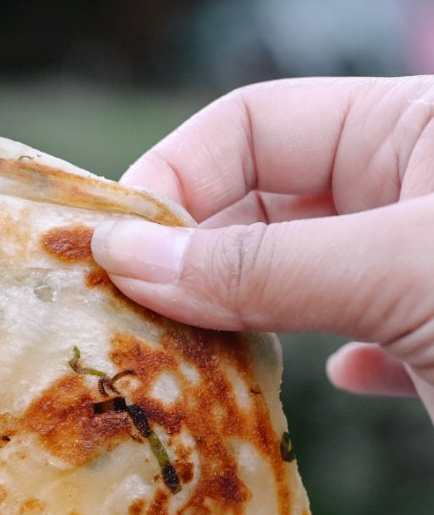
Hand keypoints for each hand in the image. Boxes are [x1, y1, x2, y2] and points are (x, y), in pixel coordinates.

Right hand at [90, 76, 433, 420]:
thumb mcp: (402, 275)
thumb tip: (121, 255)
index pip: (251, 126)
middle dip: (189, 261)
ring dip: (238, 321)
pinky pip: (351, 338)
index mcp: (413, 130)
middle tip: (127, 320)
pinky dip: (313, 367)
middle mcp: (412, 190)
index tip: (113, 257)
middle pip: (259, 205)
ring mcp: (422, 270)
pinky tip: (307, 388)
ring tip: (183, 364)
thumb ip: (263, 266)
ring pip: (294, 279)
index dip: (172, 180)